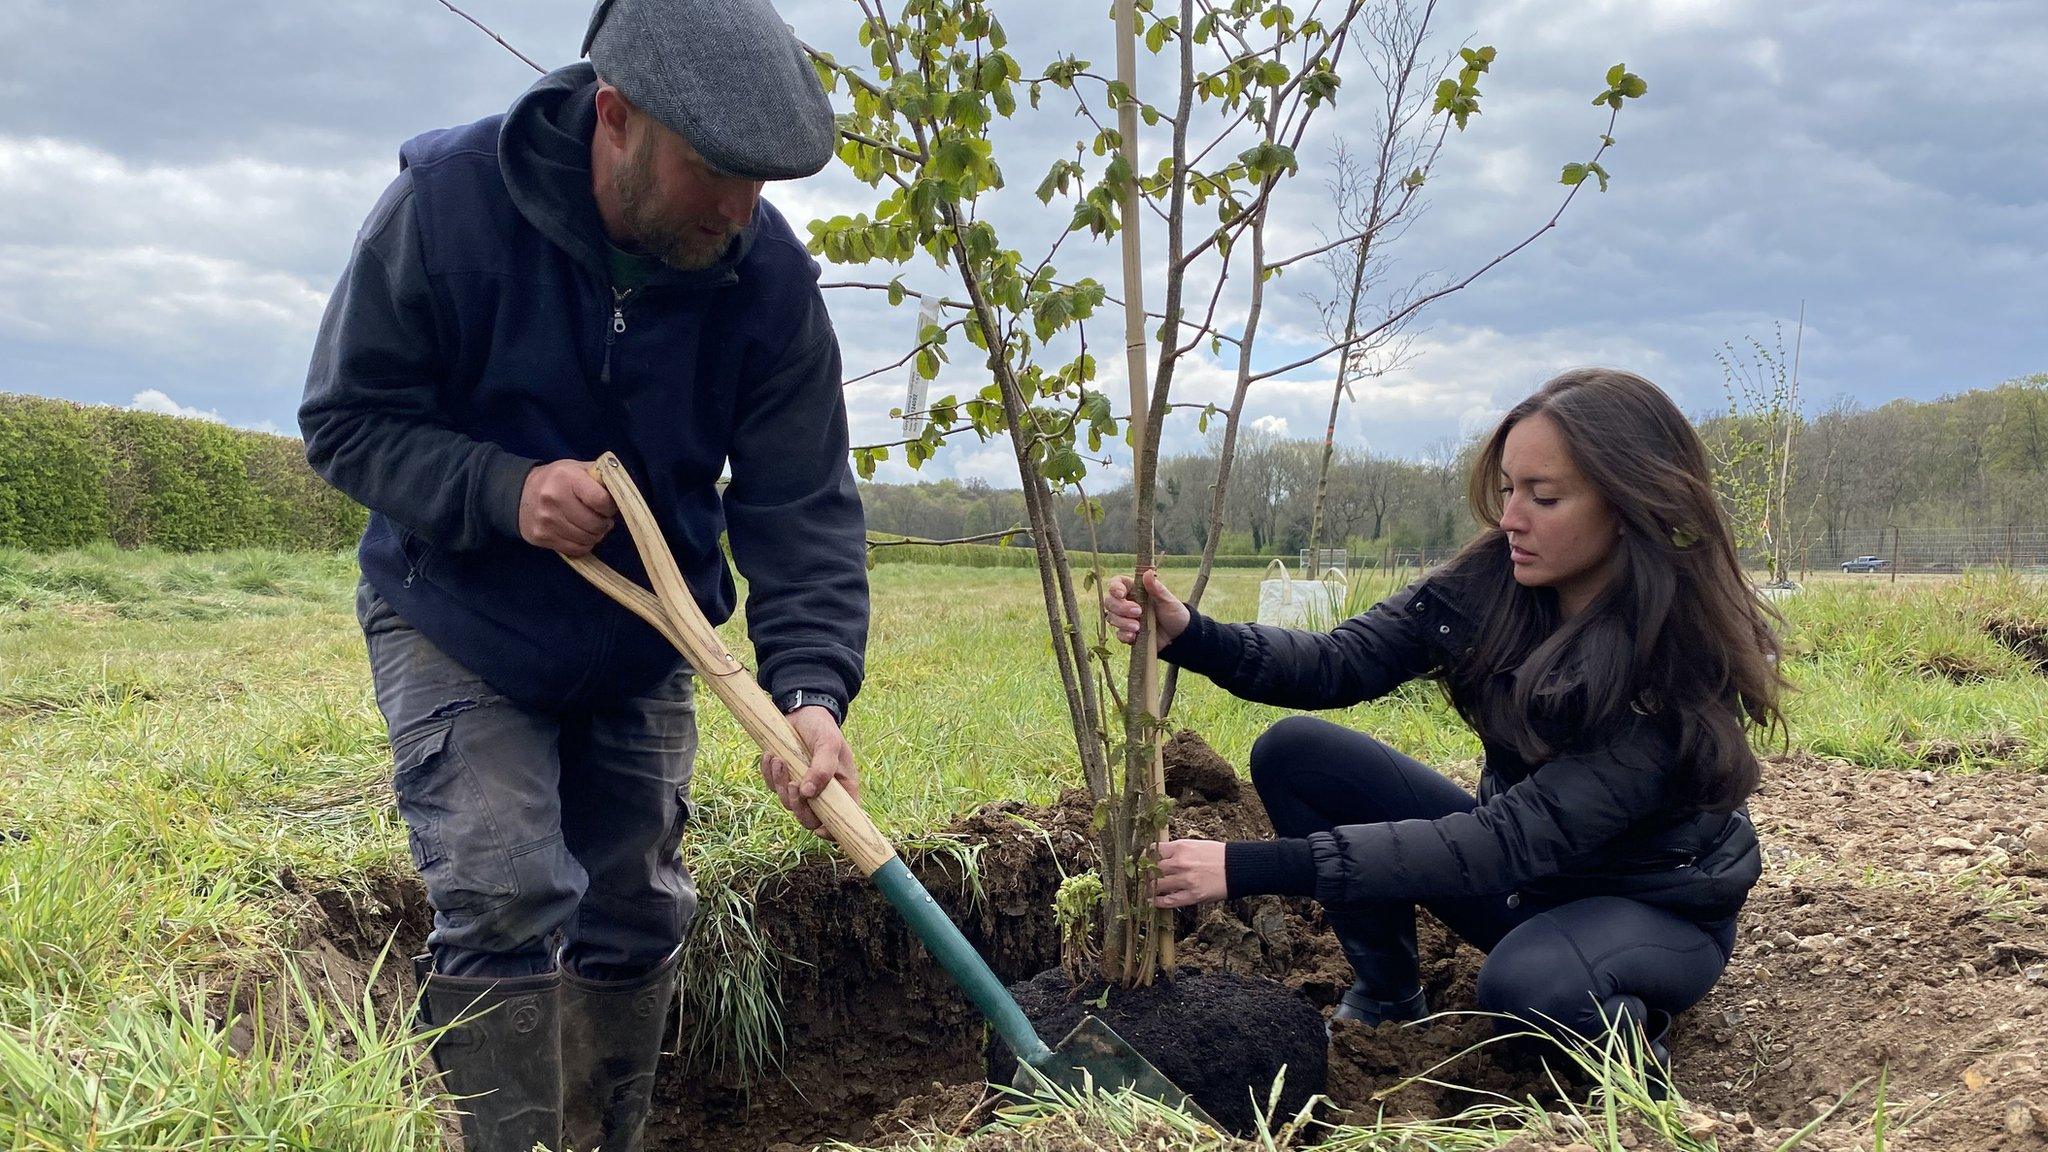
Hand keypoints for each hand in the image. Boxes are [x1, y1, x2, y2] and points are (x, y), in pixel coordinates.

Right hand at [519, 459, 617, 556]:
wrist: (518, 493)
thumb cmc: (556, 480)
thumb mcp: (576, 468)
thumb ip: (600, 476)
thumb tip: (621, 491)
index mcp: (566, 478)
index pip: (600, 500)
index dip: (610, 507)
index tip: (608, 506)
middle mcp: (554, 499)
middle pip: (594, 524)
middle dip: (604, 523)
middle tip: (601, 518)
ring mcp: (546, 520)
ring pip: (586, 539)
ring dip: (595, 535)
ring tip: (591, 526)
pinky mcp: (542, 537)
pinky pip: (575, 549)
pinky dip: (584, 545)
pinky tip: (581, 535)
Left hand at [760, 706, 858, 838]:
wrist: (804, 710)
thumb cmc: (823, 727)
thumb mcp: (829, 743)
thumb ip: (823, 768)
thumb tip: (808, 793)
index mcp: (842, 789)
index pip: (840, 821)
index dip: (831, 832)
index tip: (820, 829)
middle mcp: (822, 792)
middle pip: (809, 819)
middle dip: (798, 806)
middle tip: (792, 784)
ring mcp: (802, 786)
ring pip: (788, 803)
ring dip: (780, 784)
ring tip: (779, 759)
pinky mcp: (785, 777)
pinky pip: (772, 787)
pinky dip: (769, 774)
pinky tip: (771, 756)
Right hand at [1103, 569, 1190, 648]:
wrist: (1179, 635)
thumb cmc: (1174, 612)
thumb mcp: (1167, 600)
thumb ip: (1156, 588)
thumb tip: (1148, 572)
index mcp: (1136, 590)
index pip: (1117, 583)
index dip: (1114, 587)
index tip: (1121, 594)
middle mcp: (1128, 602)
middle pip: (1109, 601)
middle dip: (1120, 607)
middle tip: (1138, 612)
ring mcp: (1126, 618)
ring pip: (1111, 618)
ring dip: (1122, 622)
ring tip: (1138, 627)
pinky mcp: (1128, 633)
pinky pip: (1118, 634)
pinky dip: (1124, 635)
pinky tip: (1134, 636)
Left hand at [1150, 838, 1226, 908]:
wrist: (1237, 867)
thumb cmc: (1217, 855)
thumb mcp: (1195, 845)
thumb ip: (1177, 851)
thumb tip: (1159, 856)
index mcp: (1181, 847)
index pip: (1154, 851)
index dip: (1147, 857)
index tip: (1145, 862)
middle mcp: (1180, 863)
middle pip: (1152, 870)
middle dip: (1146, 874)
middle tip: (1145, 878)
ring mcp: (1186, 880)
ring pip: (1157, 886)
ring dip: (1150, 889)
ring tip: (1148, 891)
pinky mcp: (1192, 896)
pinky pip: (1168, 901)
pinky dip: (1158, 902)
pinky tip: (1153, 901)